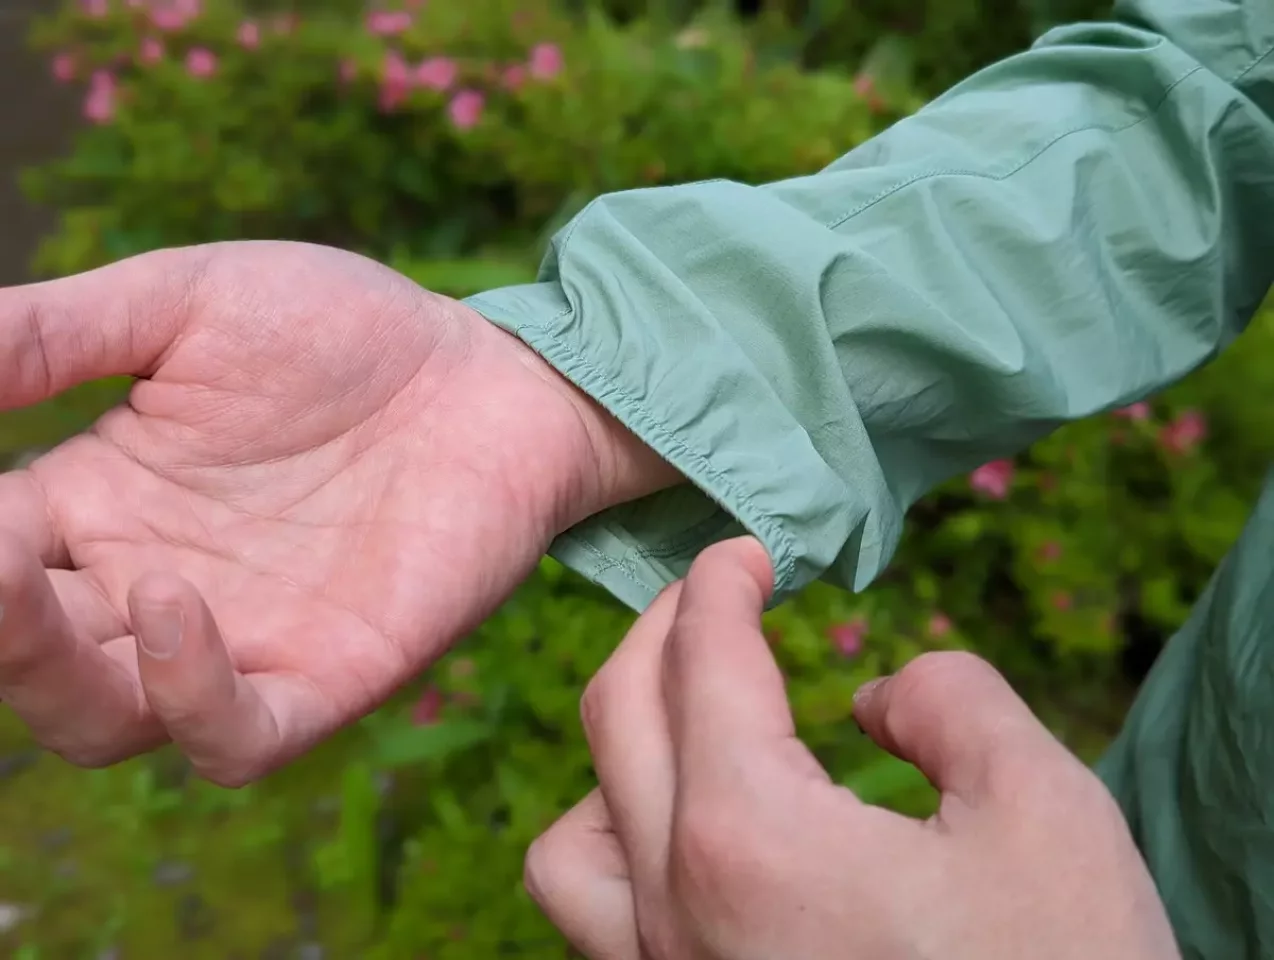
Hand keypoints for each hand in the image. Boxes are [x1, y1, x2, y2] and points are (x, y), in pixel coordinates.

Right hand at [0, 241, 675, 784]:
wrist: (490, 374)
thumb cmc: (347, 334)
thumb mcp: (187, 307)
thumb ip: (58, 334)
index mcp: (96, 505)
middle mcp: (148, 586)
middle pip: (23, 654)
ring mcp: (239, 641)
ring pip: (99, 719)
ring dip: (39, 668)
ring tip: (15, 570)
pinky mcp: (329, 674)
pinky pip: (234, 737)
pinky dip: (185, 697)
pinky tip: (174, 600)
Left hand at [525, 538, 1178, 959]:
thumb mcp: (1046, 809)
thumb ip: (953, 702)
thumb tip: (876, 694)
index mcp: (752, 832)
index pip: (704, 660)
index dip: (721, 584)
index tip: (746, 554)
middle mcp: (679, 906)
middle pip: (617, 717)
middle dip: (663, 632)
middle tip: (718, 600)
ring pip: (574, 836)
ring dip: (618, 754)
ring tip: (691, 728)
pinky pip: (603, 922)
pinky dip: (623, 850)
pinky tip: (698, 844)